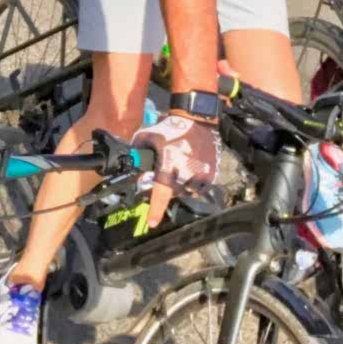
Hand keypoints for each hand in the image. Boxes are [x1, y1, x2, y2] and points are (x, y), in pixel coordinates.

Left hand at [131, 114, 220, 228]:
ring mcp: (200, 175)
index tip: (152, 223)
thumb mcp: (146, 136)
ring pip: (185, 192)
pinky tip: (189, 170)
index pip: (161, 192)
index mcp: (169, 164)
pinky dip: (191, 183)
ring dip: (179, 185)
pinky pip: (198, 188)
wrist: (198, 120)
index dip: (156, 209)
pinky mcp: (211, 175)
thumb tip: (131, 166)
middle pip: (171, 193)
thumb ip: (136, 152)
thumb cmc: (170, 128)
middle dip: (165, 187)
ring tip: (178, 168)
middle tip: (164, 174)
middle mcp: (186, 173)